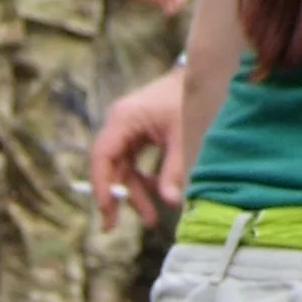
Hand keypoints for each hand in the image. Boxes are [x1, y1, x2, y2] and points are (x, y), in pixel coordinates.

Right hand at [92, 64, 187, 229]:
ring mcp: (125, 130)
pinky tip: (157, 195)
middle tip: (112, 227)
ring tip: (151, 220)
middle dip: (115, 198)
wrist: (199, 73)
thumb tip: (172, 202)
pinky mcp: (135, 135)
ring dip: (133, 194)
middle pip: (108, 168)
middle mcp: (118, 124)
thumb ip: (175, 169)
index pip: (102, 157)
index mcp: (124, 119)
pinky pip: (131, 164)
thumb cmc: (188, 99)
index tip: (106, 209)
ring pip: (121, 170)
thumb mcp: (183, 135)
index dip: (101, 185)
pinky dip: (142, 181)